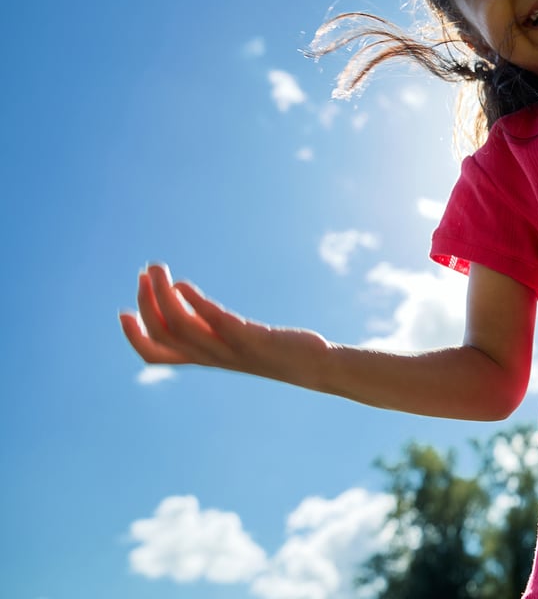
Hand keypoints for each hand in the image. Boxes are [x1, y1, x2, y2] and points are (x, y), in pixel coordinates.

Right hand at [120, 264, 328, 384]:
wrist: (317, 366)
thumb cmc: (276, 351)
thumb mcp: (234, 338)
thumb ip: (207, 324)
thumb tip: (181, 298)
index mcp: (206, 359)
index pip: (156, 356)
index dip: (134, 337)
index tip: (122, 312)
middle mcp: (213, 358)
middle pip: (164, 336)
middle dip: (146, 303)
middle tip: (144, 273)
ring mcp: (231, 350)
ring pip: (182, 327)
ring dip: (163, 296)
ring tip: (158, 269)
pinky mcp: (253, 340)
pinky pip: (215, 323)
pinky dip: (194, 304)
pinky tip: (184, 286)